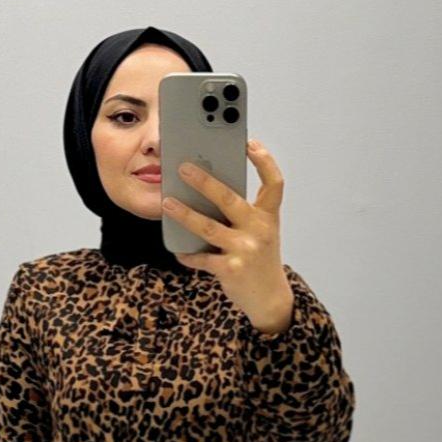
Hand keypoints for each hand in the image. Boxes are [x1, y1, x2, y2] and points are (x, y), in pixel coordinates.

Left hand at [163, 140, 293, 333]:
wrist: (270, 299)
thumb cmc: (260, 259)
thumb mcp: (261, 232)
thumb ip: (242, 213)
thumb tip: (206, 191)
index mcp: (268, 217)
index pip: (273, 183)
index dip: (264, 160)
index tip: (249, 142)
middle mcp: (259, 230)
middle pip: (229, 199)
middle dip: (204, 182)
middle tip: (183, 168)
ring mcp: (245, 250)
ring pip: (208, 228)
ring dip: (185, 214)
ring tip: (167, 204)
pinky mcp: (231, 270)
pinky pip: (202, 259)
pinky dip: (188, 254)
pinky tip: (177, 249)